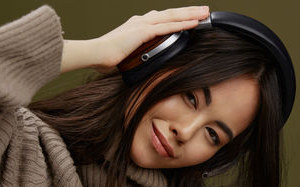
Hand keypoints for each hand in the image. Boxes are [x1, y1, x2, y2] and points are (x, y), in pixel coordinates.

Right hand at [91, 6, 209, 73]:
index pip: (162, 18)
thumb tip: (140, 63)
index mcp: (138, 25)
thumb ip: (136, 54)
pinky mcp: (143, 31)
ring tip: (205, 13)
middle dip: (189, 11)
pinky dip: (183, 24)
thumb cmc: (106, 56)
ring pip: (172, 16)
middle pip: (171, 13)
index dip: (178, 16)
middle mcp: (142, 21)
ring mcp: (143, 25)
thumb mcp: (126, 54)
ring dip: (190, 14)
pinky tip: (194, 22)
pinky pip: (168, 27)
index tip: (190, 16)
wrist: (95, 53)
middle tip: (204, 9)